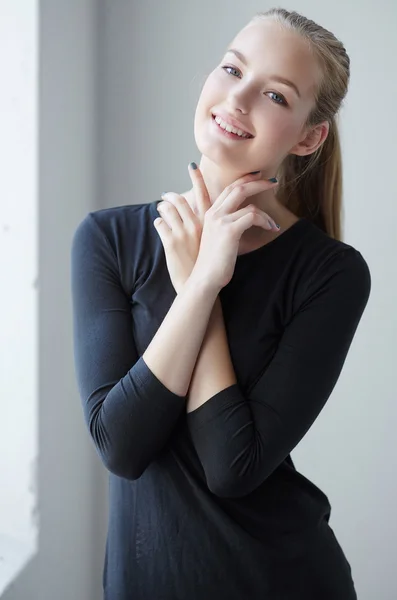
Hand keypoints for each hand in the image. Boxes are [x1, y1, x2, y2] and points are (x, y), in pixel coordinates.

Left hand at [153, 163, 210, 292]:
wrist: (204, 284)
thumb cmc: (214, 267)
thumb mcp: (220, 245)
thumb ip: (213, 231)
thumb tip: (208, 225)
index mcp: (211, 223)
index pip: (204, 195)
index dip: (197, 179)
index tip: (191, 165)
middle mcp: (197, 224)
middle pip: (182, 200)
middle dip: (172, 195)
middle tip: (166, 193)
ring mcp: (183, 233)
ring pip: (168, 209)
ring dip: (163, 207)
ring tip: (161, 209)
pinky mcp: (171, 242)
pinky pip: (160, 225)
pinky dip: (158, 222)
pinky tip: (159, 224)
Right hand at [191, 176, 278, 291]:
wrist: (204, 278)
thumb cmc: (214, 263)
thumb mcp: (218, 239)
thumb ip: (229, 226)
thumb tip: (246, 220)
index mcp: (210, 213)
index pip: (228, 188)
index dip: (244, 179)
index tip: (258, 176)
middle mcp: (214, 213)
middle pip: (238, 188)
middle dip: (258, 182)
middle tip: (273, 182)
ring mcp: (220, 221)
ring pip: (249, 203)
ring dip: (266, 213)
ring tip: (273, 224)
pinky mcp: (229, 230)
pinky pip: (253, 216)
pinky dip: (265, 221)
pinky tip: (271, 229)